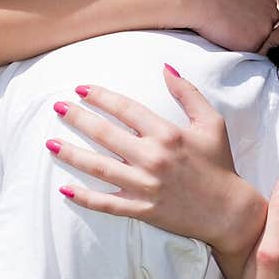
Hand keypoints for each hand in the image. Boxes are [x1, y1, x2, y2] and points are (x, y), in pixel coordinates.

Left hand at [48, 68, 266, 262]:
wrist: (228, 211)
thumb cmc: (219, 163)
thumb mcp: (212, 122)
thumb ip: (188, 93)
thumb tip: (166, 68)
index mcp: (168, 134)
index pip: (125, 109)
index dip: (101, 96)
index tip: (81, 89)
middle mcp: (152, 158)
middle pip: (105, 135)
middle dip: (78, 118)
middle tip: (57, 108)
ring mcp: (145, 186)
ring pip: (99, 168)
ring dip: (72, 154)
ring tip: (50, 143)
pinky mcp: (142, 209)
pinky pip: (107, 204)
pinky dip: (85, 198)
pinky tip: (65, 189)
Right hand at [172, 0, 278, 52]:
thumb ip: (249, 1)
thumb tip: (246, 15)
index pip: (266, 14)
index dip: (249, 18)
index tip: (233, 14)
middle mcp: (273, 11)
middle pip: (265, 30)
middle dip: (250, 30)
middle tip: (228, 23)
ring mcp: (266, 28)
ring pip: (256, 43)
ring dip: (241, 40)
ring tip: (222, 26)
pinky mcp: (254, 44)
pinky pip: (245, 53)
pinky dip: (233, 48)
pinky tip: (221, 33)